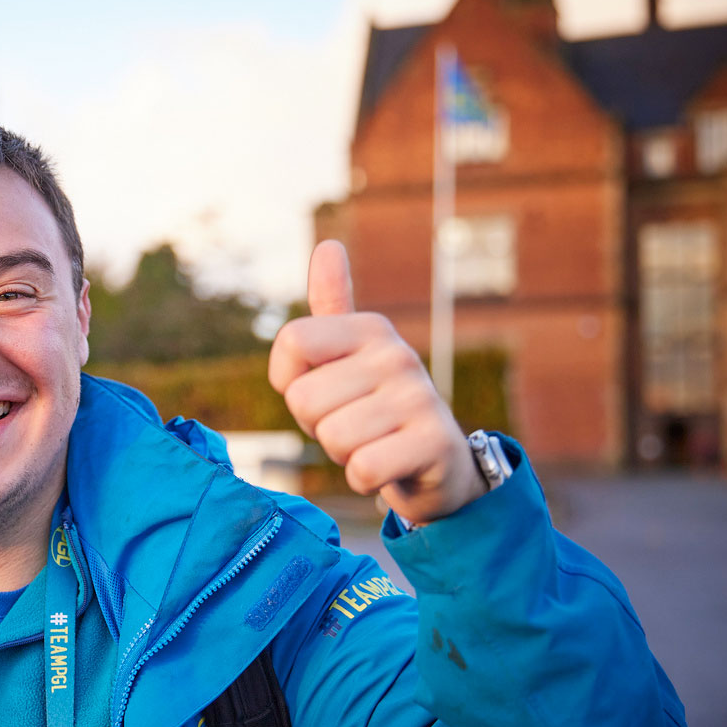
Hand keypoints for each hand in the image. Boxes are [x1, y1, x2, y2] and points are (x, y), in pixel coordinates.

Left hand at [269, 241, 484, 525]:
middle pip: (304, 400)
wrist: (437, 464)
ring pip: (332, 438)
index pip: (291, 341)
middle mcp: (397, 354)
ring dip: (343, 455)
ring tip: (372, 443)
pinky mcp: (434, 442)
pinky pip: (363, 469)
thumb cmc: (374, 409)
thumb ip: (332, 306)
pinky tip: (388, 467)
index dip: (289, 382)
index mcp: (370, 328)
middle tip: (353, 426)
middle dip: (318, 426)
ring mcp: (419, 397)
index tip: (319, 392)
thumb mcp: (349, 357)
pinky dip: (365, 480)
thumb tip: (327, 246)